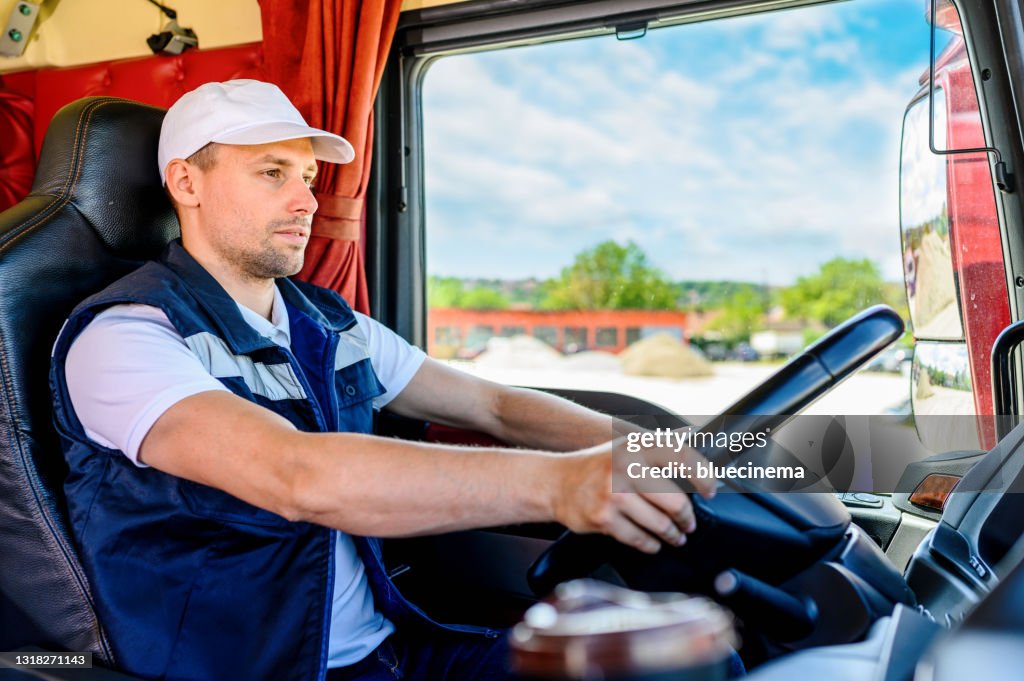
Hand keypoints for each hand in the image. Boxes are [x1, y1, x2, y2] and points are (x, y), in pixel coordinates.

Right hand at [550, 437, 715, 553]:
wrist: (556, 483)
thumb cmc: (597, 467)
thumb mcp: (626, 449)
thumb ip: (659, 453)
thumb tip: (698, 458)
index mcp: (636, 447)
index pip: (682, 457)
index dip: (703, 476)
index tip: (710, 491)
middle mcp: (626, 468)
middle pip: (675, 501)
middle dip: (687, 518)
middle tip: (689, 523)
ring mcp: (614, 495)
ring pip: (660, 524)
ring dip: (673, 535)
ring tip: (676, 536)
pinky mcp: (604, 519)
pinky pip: (640, 539)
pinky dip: (651, 544)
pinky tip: (653, 542)